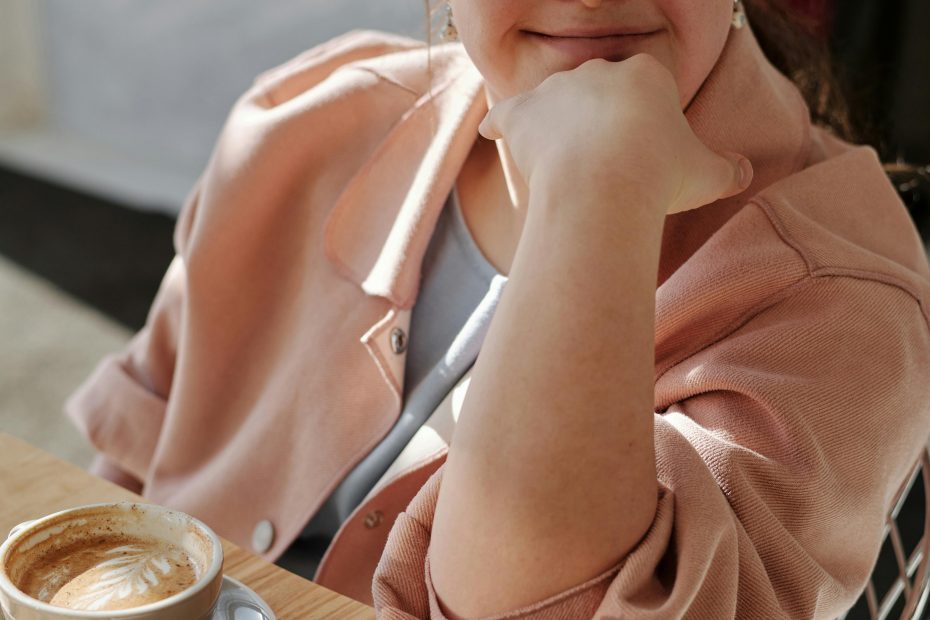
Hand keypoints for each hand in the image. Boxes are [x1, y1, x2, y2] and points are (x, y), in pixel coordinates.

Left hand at [479, 54, 752, 215]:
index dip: (645, 117)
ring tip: (560, 154)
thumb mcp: (708, 175)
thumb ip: (728, 169)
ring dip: (558, 122)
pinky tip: (491, 133)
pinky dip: (499, 124)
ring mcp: (556, 90)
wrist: (604, 185)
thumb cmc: (659, 176)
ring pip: (555, 99)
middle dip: (603, 118)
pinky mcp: (522, 113)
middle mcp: (599, 72)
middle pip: (600, 89)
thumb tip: (745, 172)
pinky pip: (506, 114)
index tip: (646, 147)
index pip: (646, 85)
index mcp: (646, 75)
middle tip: (608, 158)